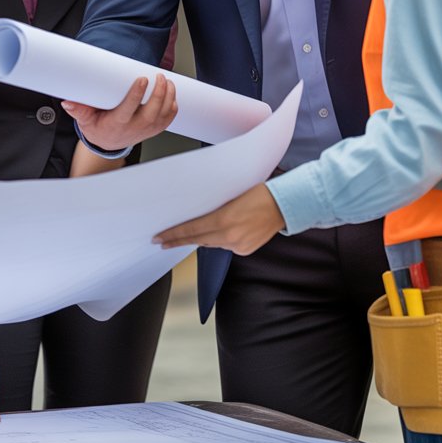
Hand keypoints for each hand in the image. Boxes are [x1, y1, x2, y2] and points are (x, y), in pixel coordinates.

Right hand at [62, 75, 177, 151]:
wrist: (108, 144)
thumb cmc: (98, 128)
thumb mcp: (85, 120)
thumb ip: (78, 111)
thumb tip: (68, 103)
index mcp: (117, 124)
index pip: (129, 109)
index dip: (137, 94)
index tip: (142, 79)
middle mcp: (134, 128)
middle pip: (152, 112)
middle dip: (159, 93)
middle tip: (159, 76)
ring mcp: (145, 130)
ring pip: (163, 115)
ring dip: (168, 98)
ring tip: (168, 82)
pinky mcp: (153, 130)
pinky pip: (167, 120)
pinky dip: (173, 108)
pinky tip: (172, 96)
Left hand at [154, 184, 284, 255]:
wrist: (283, 204)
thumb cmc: (257, 192)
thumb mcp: (229, 196)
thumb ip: (213, 211)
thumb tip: (197, 218)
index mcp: (223, 220)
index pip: (190, 230)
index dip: (173, 235)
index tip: (159, 238)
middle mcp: (229, 236)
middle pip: (197, 240)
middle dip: (178, 240)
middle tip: (162, 241)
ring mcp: (238, 245)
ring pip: (212, 243)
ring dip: (201, 238)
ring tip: (186, 234)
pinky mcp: (246, 250)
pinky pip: (226, 246)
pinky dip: (220, 239)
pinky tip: (222, 231)